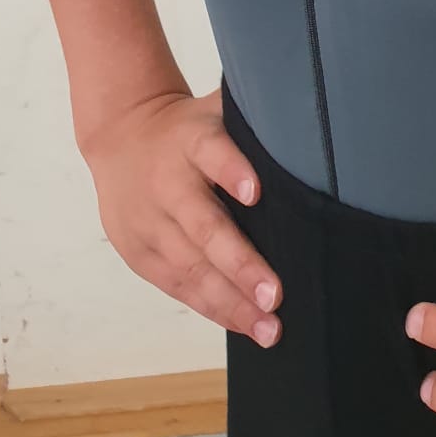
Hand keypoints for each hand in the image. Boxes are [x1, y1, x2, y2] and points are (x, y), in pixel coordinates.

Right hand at [81, 84, 284, 349]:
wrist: (121, 136)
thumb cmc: (190, 129)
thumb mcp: (217, 110)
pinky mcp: (139, 253)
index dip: (233, 171)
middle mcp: (168, 183)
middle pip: (203, 226)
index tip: (256, 192)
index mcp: (192, 139)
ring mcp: (150, 222)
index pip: (212, 151)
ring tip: (267, 326)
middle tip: (274, 295)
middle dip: (239, 263)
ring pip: (190, 267)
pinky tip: (242, 323)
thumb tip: (315, 133)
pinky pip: (177, 285)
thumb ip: (256, 123)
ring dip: (230, 301)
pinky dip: (211, 307)